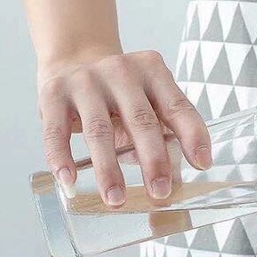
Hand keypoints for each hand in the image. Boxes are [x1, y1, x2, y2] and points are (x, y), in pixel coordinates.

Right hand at [38, 48, 211, 205]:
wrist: (74, 57)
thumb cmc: (122, 92)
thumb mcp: (149, 101)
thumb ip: (164, 132)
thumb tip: (174, 182)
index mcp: (153, 73)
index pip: (178, 106)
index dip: (192, 136)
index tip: (202, 164)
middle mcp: (121, 72)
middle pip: (141, 121)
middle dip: (153, 161)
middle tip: (160, 192)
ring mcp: (86, 81)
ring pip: (99, 130)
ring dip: (108, 169)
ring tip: (116, 199)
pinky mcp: (53, 93)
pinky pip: (56, 131)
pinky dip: (62, 158)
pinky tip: (70, 182)